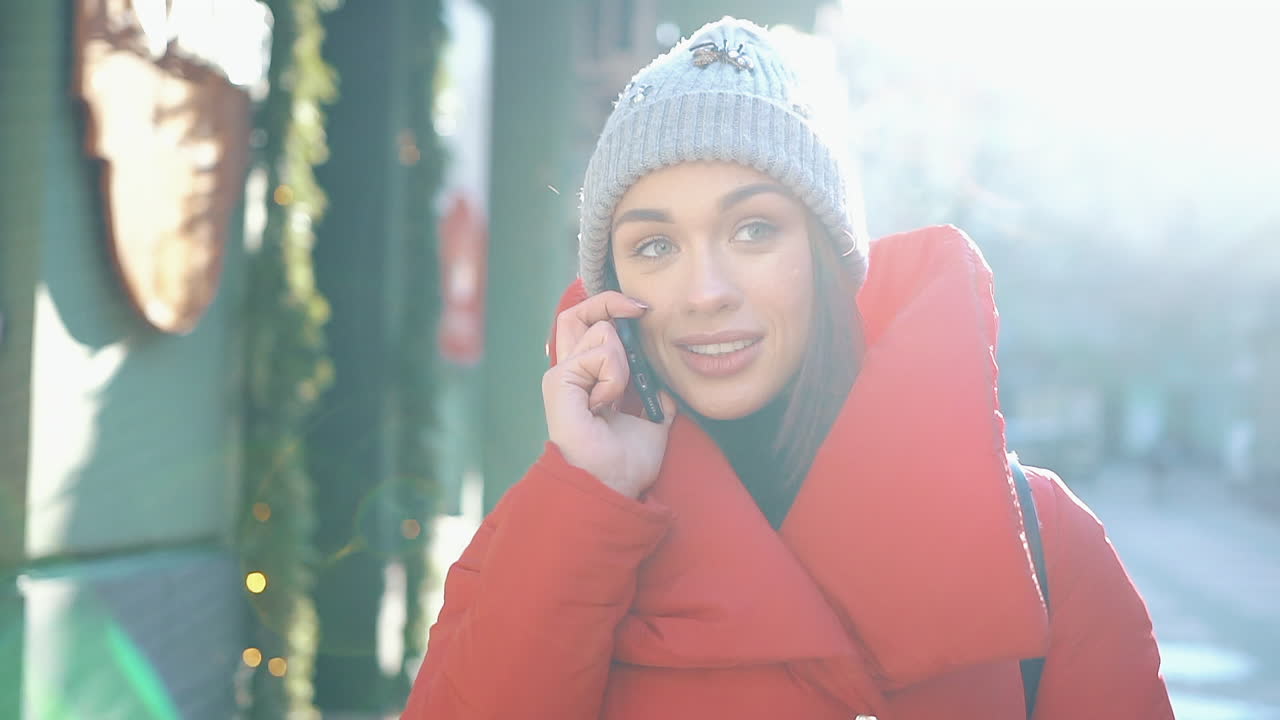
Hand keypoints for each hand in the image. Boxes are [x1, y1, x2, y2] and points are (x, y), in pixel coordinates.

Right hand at [543, 291, 676, 498]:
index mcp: (586, 379)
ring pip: (602, 332)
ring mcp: (560, 375)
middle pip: (578, 311)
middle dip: (611, 302)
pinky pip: (600, 355)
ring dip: (623, 364)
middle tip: (640, 313)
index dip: (612, 306)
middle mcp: (569, 372)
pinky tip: (605, 405)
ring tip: (615, 399)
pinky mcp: (558, 381)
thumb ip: (653, 399)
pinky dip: (614, 378)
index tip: (643, 311)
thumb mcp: (651, 422)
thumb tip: (665, 389)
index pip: (588, 323)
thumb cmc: (626, 462)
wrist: (613, 486)